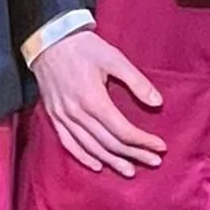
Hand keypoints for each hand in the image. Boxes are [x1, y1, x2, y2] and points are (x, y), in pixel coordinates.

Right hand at [32, 31, 165, 176]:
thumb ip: (137, 82)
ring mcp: (63, 116)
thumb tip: (158, 102)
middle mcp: (77, 113)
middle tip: (154, 162)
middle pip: (110, 143)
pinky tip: (97, 165)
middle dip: (134, 155)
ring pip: (90, 148)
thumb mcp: (114, 58)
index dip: (144, 142)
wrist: (49, 39)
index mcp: (93, 99)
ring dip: (112, 161)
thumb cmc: (83, 47)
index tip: (160, 146)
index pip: (123, 131)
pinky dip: (83, 157)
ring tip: (130, 170)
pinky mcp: (54, 115)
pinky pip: (68, 143)